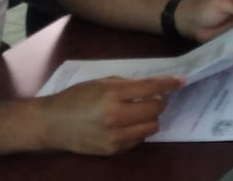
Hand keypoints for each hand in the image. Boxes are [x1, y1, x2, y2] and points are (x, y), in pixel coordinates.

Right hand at [38, 75, 180, 155]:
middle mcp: (116, 117)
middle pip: (156, 109)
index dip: (169, 84)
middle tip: (152, 98)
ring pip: (151, 127)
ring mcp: (115, 136)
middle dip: (159, 102)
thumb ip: (127, 85)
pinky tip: (126, 125)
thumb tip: (152, 86)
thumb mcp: (101, 83)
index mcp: (112, 95)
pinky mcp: (113, 150)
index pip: (150, 88)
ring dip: (150, 118)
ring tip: (138, 112)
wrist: (51, 124)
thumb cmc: (75, 98)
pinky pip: (138, 140)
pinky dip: (138, 131)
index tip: (181, 81)